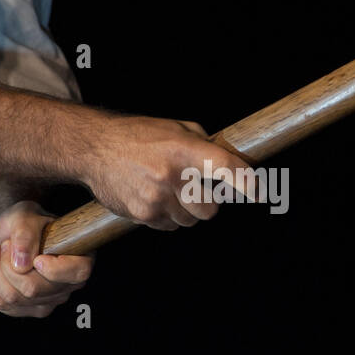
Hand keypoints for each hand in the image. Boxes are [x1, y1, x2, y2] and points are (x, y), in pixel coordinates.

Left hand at [0, 200, 92, 316]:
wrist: (11, 234)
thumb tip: (21, 264)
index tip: (37, 257)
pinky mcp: (23, 310)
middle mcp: (66, 287)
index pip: (76, 273)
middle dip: (7, 265)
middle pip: (32, 290)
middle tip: (3, 244)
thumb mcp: (26, 217)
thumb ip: (26, 235)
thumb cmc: (26, 222)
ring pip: (11, 298)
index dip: (54, 269)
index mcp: (79, 260)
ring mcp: (45, 302)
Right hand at [80, 116, 252, 229]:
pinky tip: (153, 197)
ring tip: (168, 189)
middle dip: (208, 202)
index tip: (260, 193)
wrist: (94, 149)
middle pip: (210, 208)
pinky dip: (167, 217)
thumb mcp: (173, 128)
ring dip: (186, 210)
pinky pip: (170, 226)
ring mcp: (156, 198)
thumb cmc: (138, 135)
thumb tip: (230, 162)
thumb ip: (203, 144)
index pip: (223, 167)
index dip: (245, 181)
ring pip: (190, 220)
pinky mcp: (142, 215)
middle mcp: (171, 175)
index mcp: (182, 148)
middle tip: (196, 188)